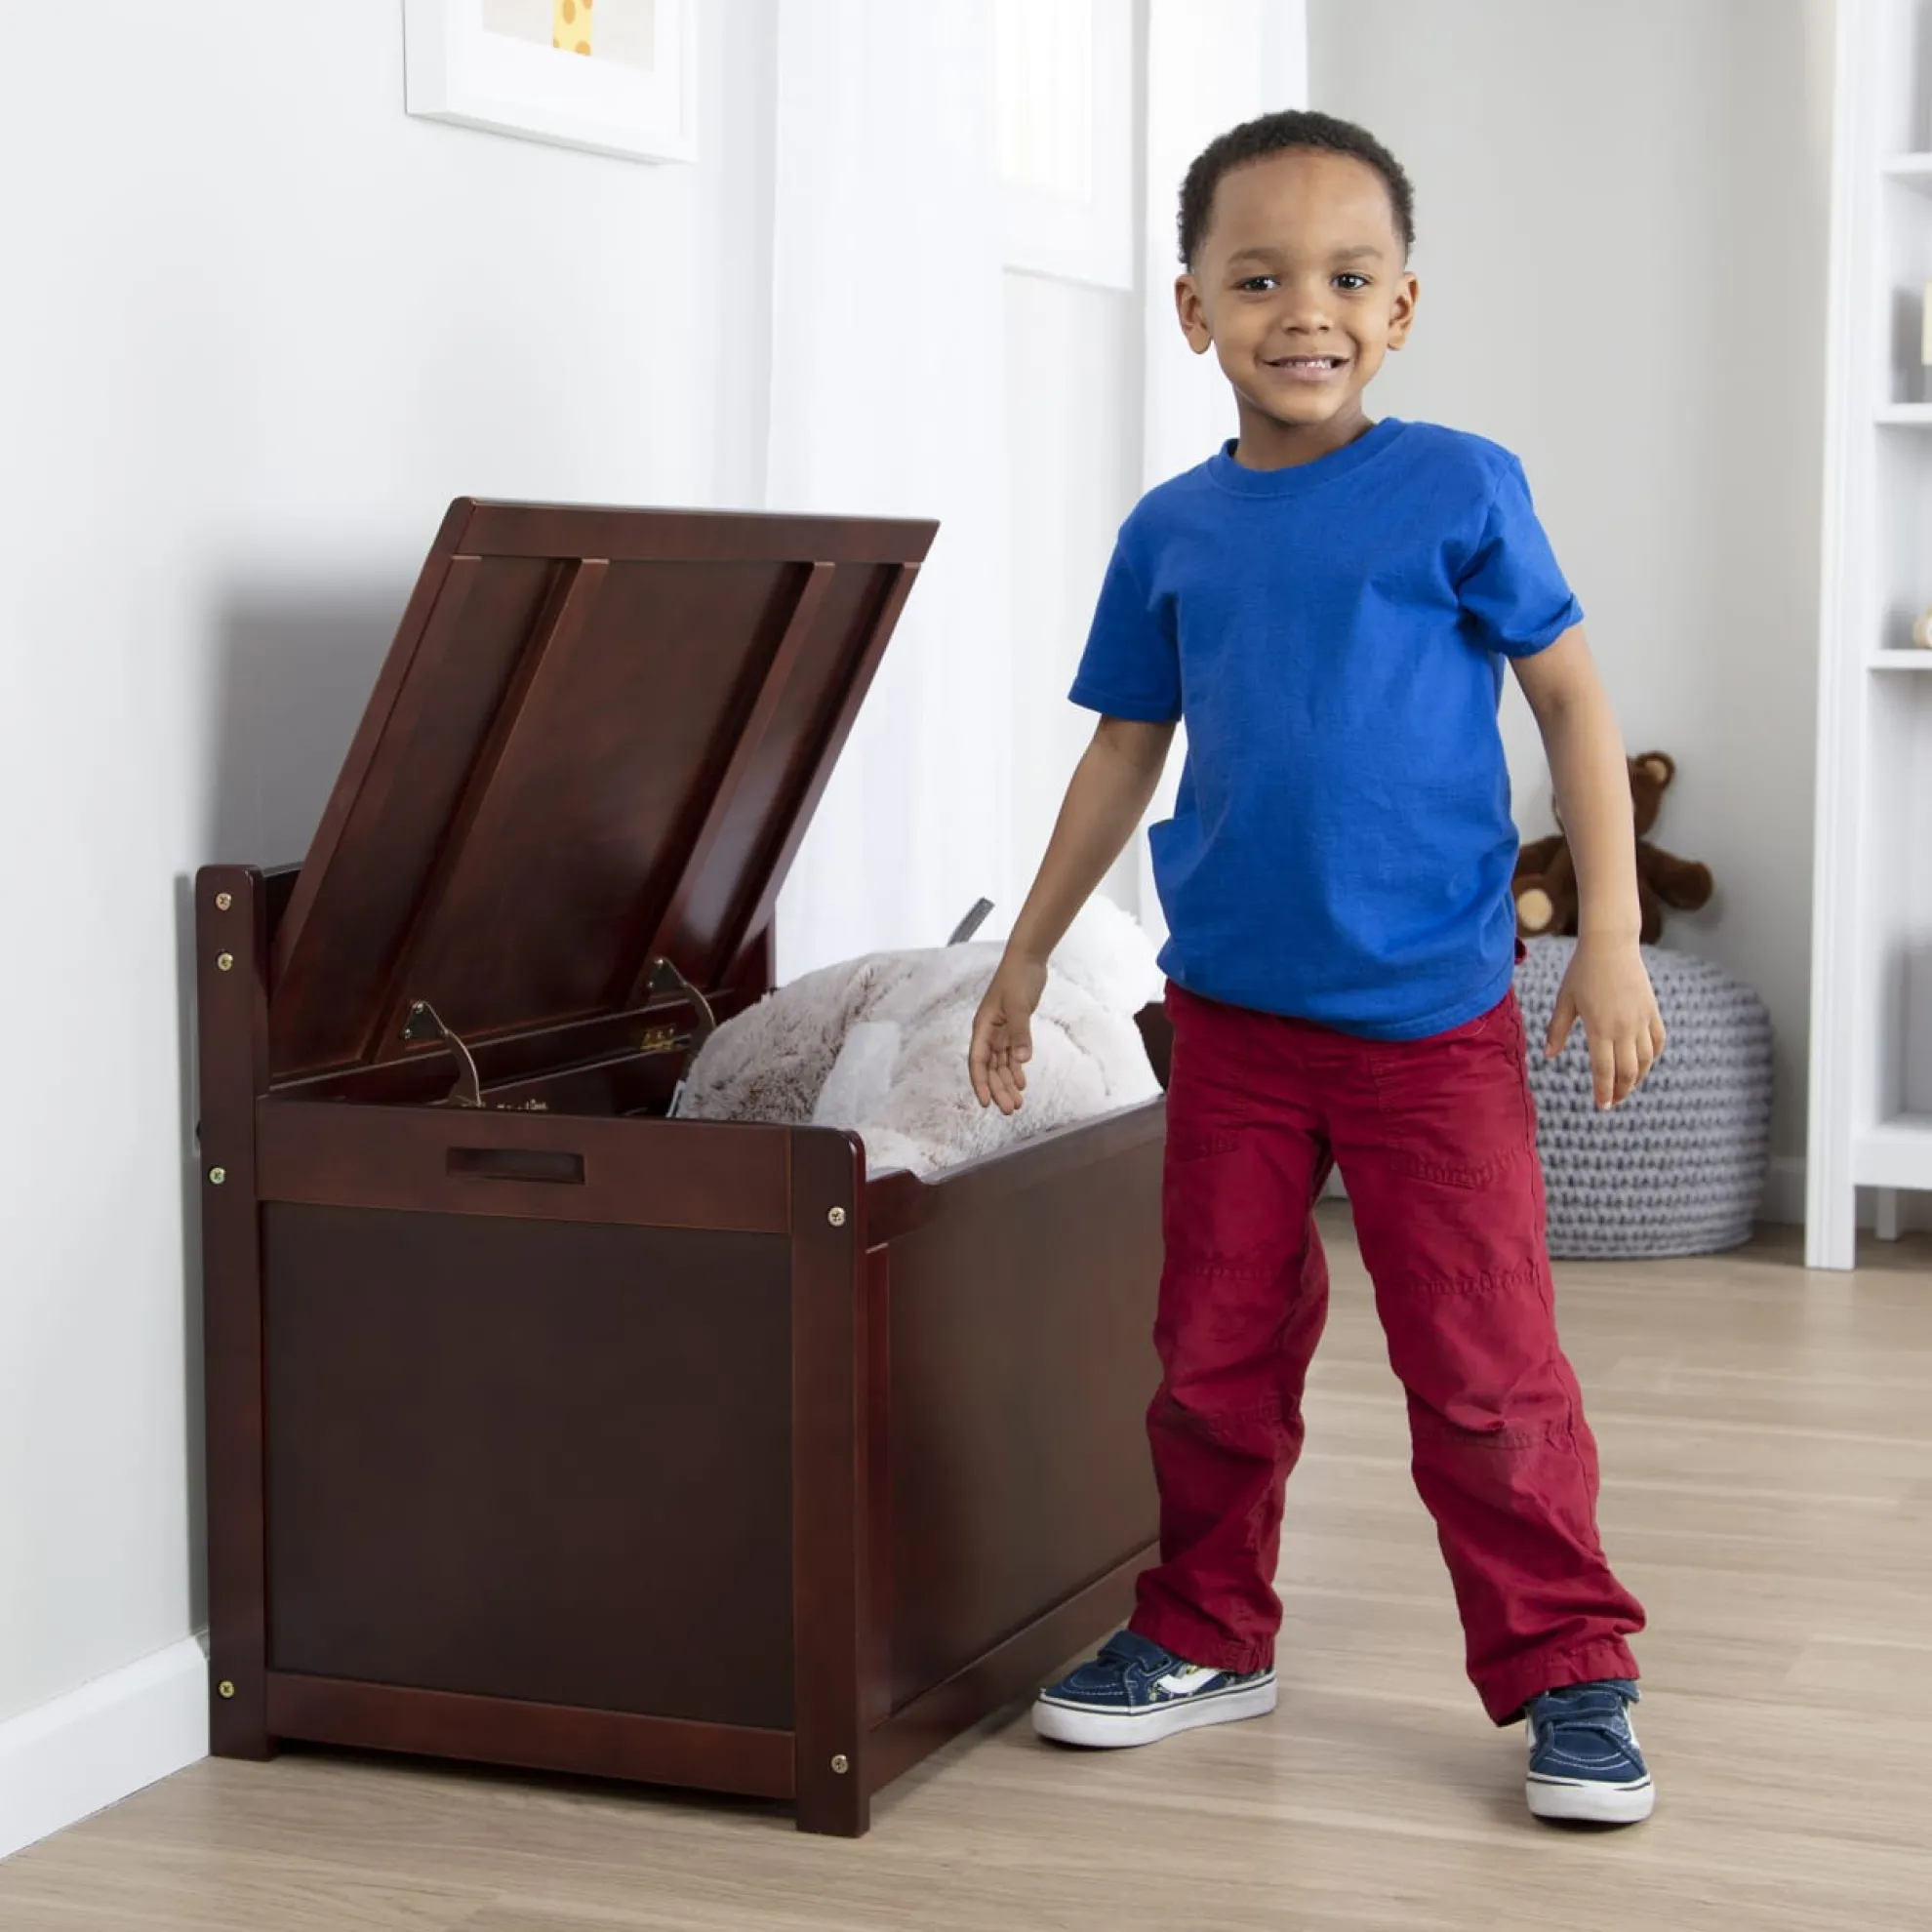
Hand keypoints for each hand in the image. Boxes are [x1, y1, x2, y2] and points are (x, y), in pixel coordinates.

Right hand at [969, 955, 1048, 1114]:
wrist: (1028, 960)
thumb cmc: (1017, 978)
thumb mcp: (1019, 1005)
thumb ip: (1020, 1033)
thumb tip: (1021, 1061)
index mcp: (983, 1028)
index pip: (978, 1062)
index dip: (980, 1083)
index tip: (986, 1103)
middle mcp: (989, 1033)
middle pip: (990, 1068)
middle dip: (998, 1089)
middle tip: (1009, 1110)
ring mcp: (1001, 1032)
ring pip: (1002, 1065)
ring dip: (1008, 1083)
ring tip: (1017, 1103)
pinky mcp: (1014, 1029)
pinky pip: (1012, 1055)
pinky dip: (1017, 1070)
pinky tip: (1022, 1083)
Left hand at [1545, 937, 1665, 1109]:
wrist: (1610, 945)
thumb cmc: (1581, 971)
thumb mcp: (1565, 1000)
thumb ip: (1557, 1030)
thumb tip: (1549, 1056)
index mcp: (1599, 1028)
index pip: (1603, 1070)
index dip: (1603, 1091)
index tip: (1602, 1105)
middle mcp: (1624, 1028)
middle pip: (1628, 1071)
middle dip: (1621, 1091)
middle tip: (1613, 1102)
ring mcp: (1641, 1019)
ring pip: (1645, 1060)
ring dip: (1638, 1078)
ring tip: (1627, 1087)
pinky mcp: (1652, 1010)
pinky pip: (1657, 1041)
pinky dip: (1652, 1056)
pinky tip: (1644, 1063)